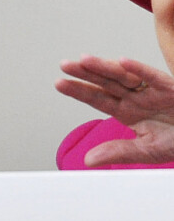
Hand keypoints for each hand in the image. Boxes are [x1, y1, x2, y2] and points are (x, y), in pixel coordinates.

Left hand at [56, 55, 173, 165]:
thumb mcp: (147, 150)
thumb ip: (119, 152)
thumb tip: (88, 160)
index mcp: (127, 111)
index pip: (97, 99)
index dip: (79, 91)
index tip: (59, 82)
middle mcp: (135, 97)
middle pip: (105, 83)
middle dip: (85, 74)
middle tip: (64, 65)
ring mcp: (151, 91)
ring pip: (123, 76)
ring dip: (105, 67)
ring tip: (84, 60)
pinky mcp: (170, 88)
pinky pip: (153, 77)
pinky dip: (139, 69)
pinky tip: (123, 62)